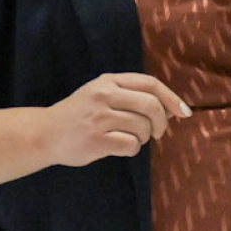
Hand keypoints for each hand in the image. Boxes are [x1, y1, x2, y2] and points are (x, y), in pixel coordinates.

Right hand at [42, 72, 188, 165]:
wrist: (46, 133)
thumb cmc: (79, 115)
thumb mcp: (100, 93)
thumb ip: (130, 95)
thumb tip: (171, 110)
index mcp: (108, 81)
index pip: (150, 84)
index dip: (171, 98)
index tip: (184, 112)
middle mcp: (104, 96)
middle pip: (151, 105)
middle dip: (162, 122)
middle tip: (158, 133)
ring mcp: (99, 118)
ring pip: (143, 127)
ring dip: (144, 138)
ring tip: (130, 138)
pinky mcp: (97, 140)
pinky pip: (131, 145)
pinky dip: (133, 149)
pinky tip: (121, 147)